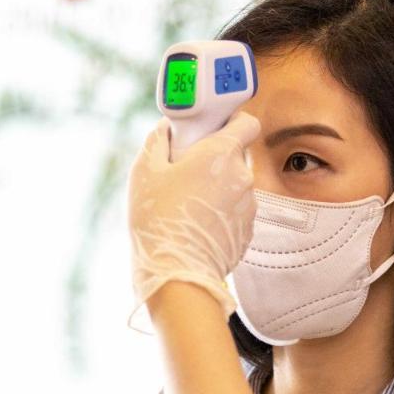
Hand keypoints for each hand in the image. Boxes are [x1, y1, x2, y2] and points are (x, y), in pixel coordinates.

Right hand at [127, 112, 259, 316]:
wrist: (175, 271)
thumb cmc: (157, 218)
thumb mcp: (144, 171)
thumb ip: (158, 141)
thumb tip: (165, 128)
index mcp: (221, 153)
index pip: (246, 122)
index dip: (232, 121)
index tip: (215, 128)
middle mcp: (242, 176)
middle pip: (234, 156)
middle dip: (214, 161)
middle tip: (185, 172)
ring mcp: (249, 206)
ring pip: (234, 187)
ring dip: (217, 189)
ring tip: (187, 205)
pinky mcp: (247, 231)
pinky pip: (235, 212)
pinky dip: (221, 214)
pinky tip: (196, 225)